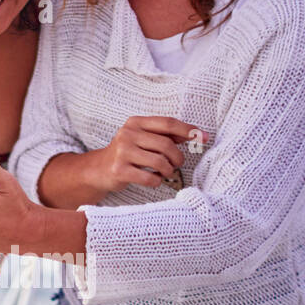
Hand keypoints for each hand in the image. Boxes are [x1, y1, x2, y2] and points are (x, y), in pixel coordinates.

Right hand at [88, 116, 205, 194]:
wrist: (99, 169)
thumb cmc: (128, 153)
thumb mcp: (144, 138)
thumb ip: (167, 135)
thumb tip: (197, 134)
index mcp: (135, 123)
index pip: (167, 123)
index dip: (188, 130)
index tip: (204, 137)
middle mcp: (127, 134)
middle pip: (166, 145)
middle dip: (177, 157)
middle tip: (176, 164)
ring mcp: (122, 152)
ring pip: (160, 162)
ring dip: (168, 170)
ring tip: (164, 172)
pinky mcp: (119, 170)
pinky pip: (150, 178)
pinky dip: (157, 181)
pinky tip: (153, 179)